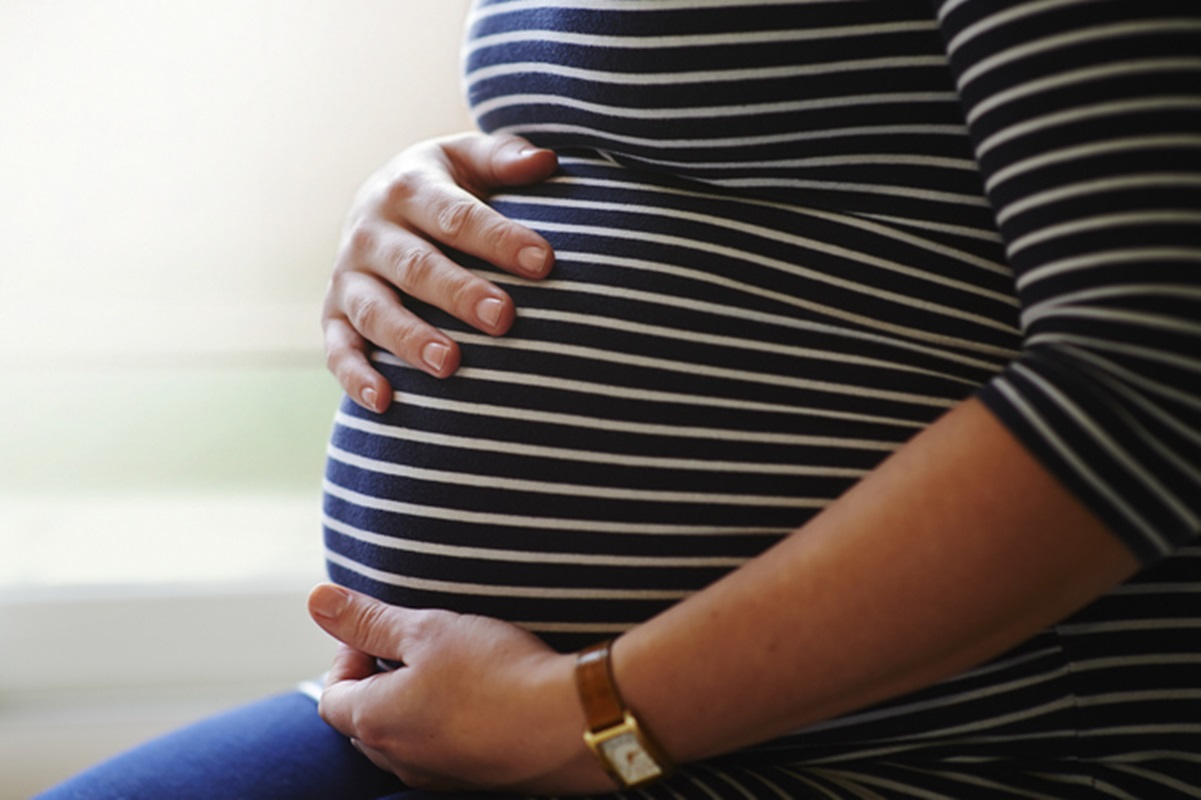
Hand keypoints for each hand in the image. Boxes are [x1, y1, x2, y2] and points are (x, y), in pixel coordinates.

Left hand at [307, 584, 614, 793]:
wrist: (570, 723)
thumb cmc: (496, 672)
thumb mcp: (427, 628)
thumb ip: (369, 619)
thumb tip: (316, 600)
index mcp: (375, 721)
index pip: (331, 696)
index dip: (348, 656)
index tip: (382, 631)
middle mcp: (399, 759)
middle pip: (363, 723)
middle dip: (377, 682)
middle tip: (414, 647)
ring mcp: (437, 775)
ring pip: (403, 740)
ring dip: (413, 705)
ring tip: (452, 669)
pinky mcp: (475, 780)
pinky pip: (442, 753)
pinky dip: (447, 725)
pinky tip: (483, 698)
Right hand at [323, 133, 557, 412]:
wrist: (382, 203)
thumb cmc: (445, 187)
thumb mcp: (468, 160)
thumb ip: (504, 159)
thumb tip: (546, 161)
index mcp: (409, 188)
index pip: (457, 215)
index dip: (499, 238)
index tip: (544, 261)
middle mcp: (371, 231)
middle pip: (417, 266)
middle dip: (459, 293)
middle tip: (504, 318)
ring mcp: (349, 276)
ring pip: (375, 311)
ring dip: (410, 339)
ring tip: (450, 364)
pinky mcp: (334, 314)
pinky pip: (338, 348)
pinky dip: (355, 375)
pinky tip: (385, 401)